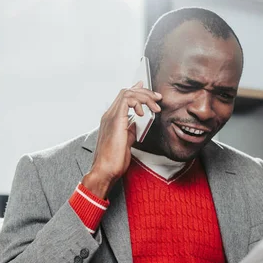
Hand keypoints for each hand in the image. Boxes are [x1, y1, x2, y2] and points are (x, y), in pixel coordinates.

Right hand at [82, 81, 161, 197]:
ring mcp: (111, 117)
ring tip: (155, 106)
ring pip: (127, 93)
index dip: (137, 92)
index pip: (124, 98)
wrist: (105, 170)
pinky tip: (143, 113)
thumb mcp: (125, 142)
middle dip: (145, 92)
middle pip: (126, 92)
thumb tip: (136, 124)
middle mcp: (109, 116)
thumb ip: (130, 130)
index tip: (150, 94)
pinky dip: (139, 102)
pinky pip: (127, 101)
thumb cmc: (113, 161)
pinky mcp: (116, 121)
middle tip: (157, 98)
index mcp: (111, 119)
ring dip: (144, 96)